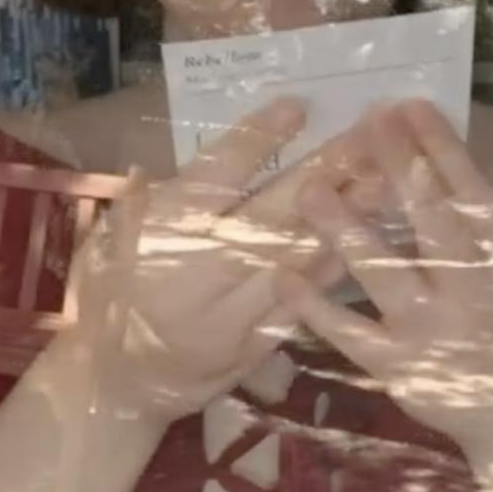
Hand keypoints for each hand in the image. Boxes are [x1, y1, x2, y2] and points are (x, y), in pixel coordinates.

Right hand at [66, 97, 362, 423]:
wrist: (115, 385)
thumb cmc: (109, 300)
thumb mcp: (105, 245)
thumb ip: (135, 207)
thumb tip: (150, 168)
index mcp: (164, 235)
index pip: (216, 176)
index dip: (257, 139)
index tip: (298, 106)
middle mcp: (203, 271)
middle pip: (273, 213)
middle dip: (325, 172)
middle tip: (369, 136)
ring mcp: (234, 312)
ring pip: (299, 258)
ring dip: (347, 219)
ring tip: (387, 180)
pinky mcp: (256, 344)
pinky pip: (305, 303)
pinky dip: (337, 271)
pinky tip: (373, 242)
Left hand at [276, 100, 492, 463]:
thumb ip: (485, 226)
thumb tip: (450, 161)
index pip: (473, 193)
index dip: (442, 148)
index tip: (412, 106)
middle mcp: (469, 288)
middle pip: (431, 219)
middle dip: (399, 167)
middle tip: (365, 123)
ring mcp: (430, 327)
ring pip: (384, 271)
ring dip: (346, 228)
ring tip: (309, 188)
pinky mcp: (397, 365)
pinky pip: (350, 331)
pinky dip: (315, 306)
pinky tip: (282, 276)